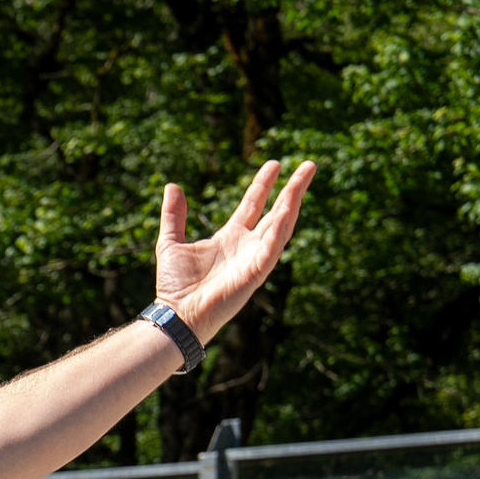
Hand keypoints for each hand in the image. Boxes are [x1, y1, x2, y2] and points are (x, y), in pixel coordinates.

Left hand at [154, 159, 315, 343]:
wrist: (176, 314)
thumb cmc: (175, 285)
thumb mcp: (171, 242)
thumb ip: (174, 215)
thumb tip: (173, 186)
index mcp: (230, 238)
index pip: (253, 205)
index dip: (264, 185)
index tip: (275, 164)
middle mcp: (247, 246)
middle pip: (276, 212)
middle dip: (292, 189)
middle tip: (308, 165)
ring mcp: (254, 259)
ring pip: (280, 226)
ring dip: (293, 203)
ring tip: (302, 180)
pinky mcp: (256, 273)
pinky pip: (272, 247)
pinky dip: (280, 229)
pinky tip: (287, 210)